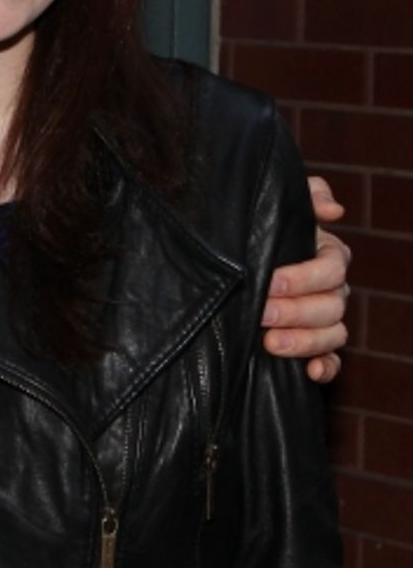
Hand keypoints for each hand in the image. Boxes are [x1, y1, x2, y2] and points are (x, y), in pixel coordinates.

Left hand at [262, 176, 350, 382]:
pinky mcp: (315, 344)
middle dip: (296, 312)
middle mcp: (331, 287)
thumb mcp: (276, 203)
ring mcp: (325, 317)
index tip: (270, 282)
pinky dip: (326, 368)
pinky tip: (310, 372)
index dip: (304, 277)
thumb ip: (308, 195)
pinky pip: (333, 360)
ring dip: (305, 342)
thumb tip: (334, 210)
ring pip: (334, 334)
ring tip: (270, 343)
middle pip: (332, 305)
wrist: (234, 254)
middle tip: (261, 314)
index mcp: (327, 253)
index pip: (333, 267)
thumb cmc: (258, 223)